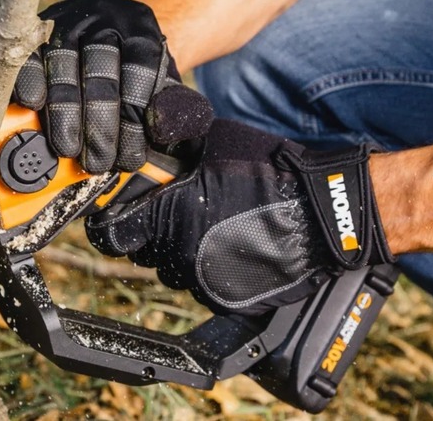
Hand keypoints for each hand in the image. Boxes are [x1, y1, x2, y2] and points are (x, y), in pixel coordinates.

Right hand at [12, 0, 179, 173]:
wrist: (110, 29)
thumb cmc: (135, 67)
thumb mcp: (160, 82)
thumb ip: (165, 108)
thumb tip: (162, 136)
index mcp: (142, 32)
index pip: (140, 78)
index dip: (132, 124)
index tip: (128, 157)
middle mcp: (107, 20)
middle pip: (101, 77)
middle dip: (98, 128)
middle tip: (97, 161)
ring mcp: (71, 23)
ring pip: (64, 71)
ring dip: (63, 117)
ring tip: (68, 149)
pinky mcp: (41, 31)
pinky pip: (31, 58)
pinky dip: (30, 84)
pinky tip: (34, 107)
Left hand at [86, 90, 396, 314]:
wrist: (323, 215)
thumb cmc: (270, 173)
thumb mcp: (215, 141)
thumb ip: (175, 142)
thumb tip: (150, 133)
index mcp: (164, 217)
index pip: (110, 234)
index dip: (110, 222)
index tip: (116, 215)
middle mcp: (176, 255)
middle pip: (142, 250)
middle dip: (150, 231)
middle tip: (176, 210)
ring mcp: (201, 281)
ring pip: (171, 269)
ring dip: (179, 250)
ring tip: (211, 224)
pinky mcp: (225, 298)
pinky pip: (202, 283)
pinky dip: (207, 266)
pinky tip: (232, 243)